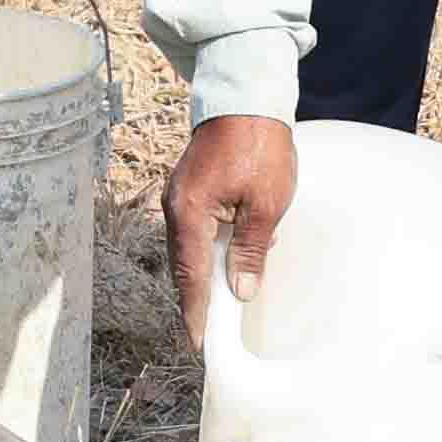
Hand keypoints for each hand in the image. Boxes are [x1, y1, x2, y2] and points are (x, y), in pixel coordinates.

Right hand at [167, 115, 297, 342]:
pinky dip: (206, 251)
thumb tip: (240, 290)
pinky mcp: (188, 190)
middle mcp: (175, 207)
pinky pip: (193, 232)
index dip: (195, 312)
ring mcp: (178, 197)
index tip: (198, 343)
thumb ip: (249, 250)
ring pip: (187, 250)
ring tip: (219, 305)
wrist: (247, 99)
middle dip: (196, 300)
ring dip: (203, 275)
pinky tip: (227, 260)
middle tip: (207, 334)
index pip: (191, 275)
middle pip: (183, 266)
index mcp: (190, 212)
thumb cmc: (259, 146)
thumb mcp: (266, 204)